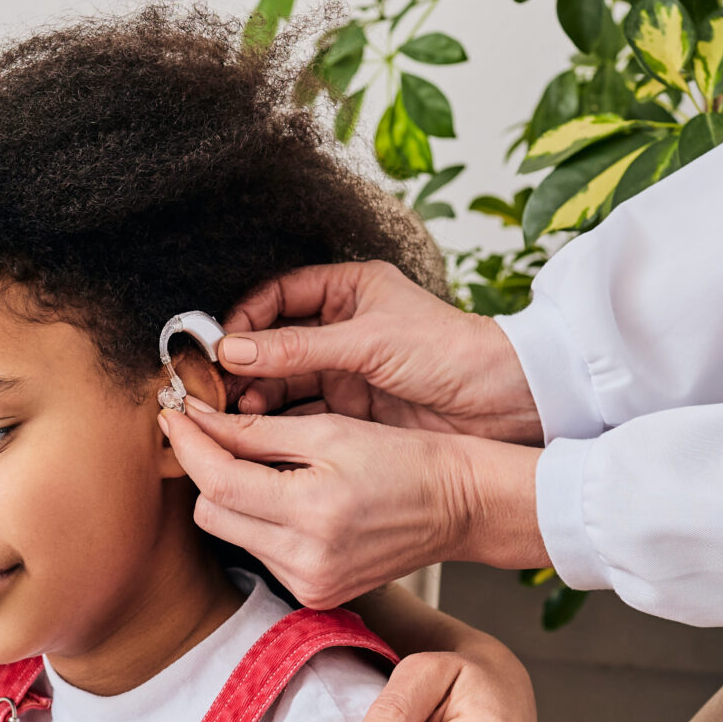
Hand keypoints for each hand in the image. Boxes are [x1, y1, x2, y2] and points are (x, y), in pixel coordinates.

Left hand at [159, 405, 545, 607]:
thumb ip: (254, 431)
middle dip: (209, 470)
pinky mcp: (314, 594)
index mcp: (313, 513)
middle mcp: (306, 560)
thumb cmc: (402, 458)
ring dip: (234, 496)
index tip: (174, 415)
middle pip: (211, 513)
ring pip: (231, 532)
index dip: (188, 445)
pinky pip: (259, 552)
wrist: (458, 506)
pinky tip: (290, 499)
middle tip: (218, 433)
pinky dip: (261, 522)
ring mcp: (310, 584)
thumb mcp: (328, 430)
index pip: (217, 482)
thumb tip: (194, 419)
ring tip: (268, 466)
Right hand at [219, 261, 542, 444]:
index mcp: (350, 290)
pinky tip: (260, 431)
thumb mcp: (369, 342)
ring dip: (257, 395)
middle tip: (217, 387)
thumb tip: (232, 350)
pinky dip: (278, 421)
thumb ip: (297, 347)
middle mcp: (343, 328)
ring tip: (238, 412)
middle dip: (243, 364)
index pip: (278, 296)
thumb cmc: (452, 353)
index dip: (245, 317)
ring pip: (283, 380)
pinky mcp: (352, 409)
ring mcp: (346, 370)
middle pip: (273, 342)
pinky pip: (302, 412)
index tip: (220, 344)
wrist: (506, 404)